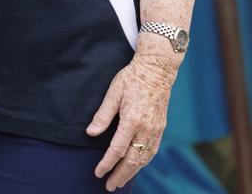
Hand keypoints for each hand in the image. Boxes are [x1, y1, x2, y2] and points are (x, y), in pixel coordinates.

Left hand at [85, 52, 177, 190]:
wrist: (156, 69)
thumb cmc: (132, 78)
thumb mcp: (113, 92)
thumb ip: (102, 115)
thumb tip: (90, 133)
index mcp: (132, 119)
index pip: (117, 149)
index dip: (107, 163)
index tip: (98, 172)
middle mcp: (146, 128)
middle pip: (133, 159)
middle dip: (120, 175)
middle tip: (109, 186)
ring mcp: (156, 129)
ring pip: (144, 158)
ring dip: (132, 172)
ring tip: (121, 181)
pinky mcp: (161, 128)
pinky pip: (152, 151)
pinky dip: (143, 162)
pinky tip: (136, 166)